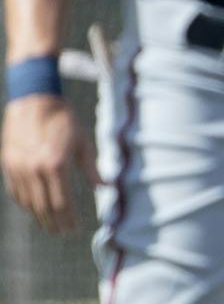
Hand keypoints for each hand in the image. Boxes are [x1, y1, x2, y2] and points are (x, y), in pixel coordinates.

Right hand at [2, 94, 99, 233]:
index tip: (73, 229)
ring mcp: (18, 169)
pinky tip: (34, 208)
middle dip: (54, 222)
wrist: (34, 101)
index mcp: (56, 164)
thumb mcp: (81, 141)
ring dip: (39, 216)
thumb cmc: (63, 120)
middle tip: (62, 232)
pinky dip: (25, 203)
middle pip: (44, 206)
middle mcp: (35, 170)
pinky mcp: (8, 165)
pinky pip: (16, 192)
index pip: (62, 201)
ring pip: (28, 202)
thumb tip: (105, 187)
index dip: (68, 218)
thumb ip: (91, 167)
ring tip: (50, 224)